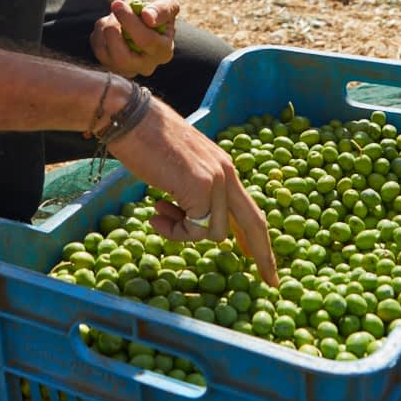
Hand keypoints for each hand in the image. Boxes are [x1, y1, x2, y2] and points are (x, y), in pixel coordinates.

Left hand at [90, 0, 177, 77]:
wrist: (142, 14)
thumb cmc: (155, 8)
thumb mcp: (166, 2)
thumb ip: (162, 10)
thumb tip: (148, 17)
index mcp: (164, 52)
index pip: (146, 41)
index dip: (130, 22)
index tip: (117, 4)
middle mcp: (146, 66)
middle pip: (122, 59)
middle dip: (112, 31)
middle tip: (111, 10)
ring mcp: (127, 69)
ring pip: (104, 54)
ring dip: (103, 28)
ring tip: (113, 14)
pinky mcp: (111, 66)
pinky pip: (97, 50)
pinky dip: (98, 33)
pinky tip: (108, 24)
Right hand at [105, 99, 277, 286]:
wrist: (131, 118)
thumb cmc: (145, 142)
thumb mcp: (180, 169)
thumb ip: (194, 191)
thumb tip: (193, 221)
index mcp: (224, 167)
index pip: (250, 208)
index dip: (258, 238)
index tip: (266, 262)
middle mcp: (227, 173)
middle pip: (254, 224)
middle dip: (262, 255)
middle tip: (269, 281)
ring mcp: (216, 180)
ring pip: (215, 232)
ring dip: (184, 233)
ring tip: (159, 214)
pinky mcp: (201, 187)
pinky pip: (194, 229)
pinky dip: (174, 231)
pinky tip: (155, 212)